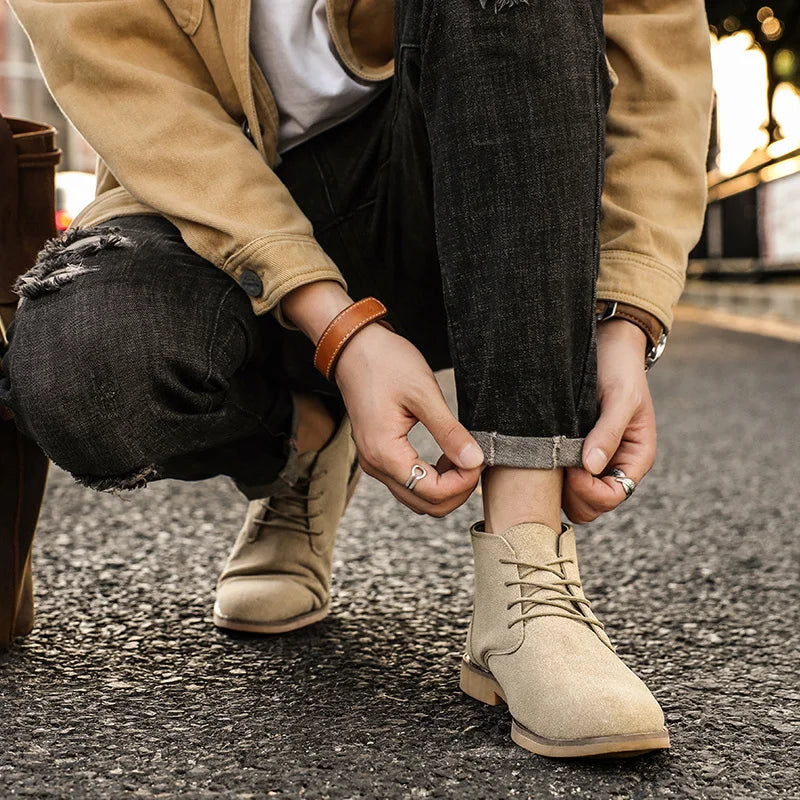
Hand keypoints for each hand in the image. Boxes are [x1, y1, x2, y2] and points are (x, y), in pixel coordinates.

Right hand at [335, 322, 484, 516]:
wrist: (354, 347)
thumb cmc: (386, 363)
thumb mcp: (424, 394)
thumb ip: (449, 432)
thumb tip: (474, 461)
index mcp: (385, 453)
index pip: (432, 493)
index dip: (463, 483)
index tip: (479, 459)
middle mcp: (376, 465)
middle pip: (425, 505)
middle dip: (457, 490)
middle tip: (475, 460)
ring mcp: (374, 462)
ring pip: (417, 497)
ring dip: (446, 486)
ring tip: (462, 456)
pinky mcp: (378, 454)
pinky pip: (409, 482)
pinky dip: (433, 478)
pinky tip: (447, 455)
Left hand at [562, 319, 656, 523]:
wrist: (607, 345)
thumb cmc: (620, 369)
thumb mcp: (620, 398)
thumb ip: (608, 432)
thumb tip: (592, 467)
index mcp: (635, 458)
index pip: (613, 496)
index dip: (590, 490)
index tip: (572, 468)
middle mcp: (615, 465)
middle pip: (592, 505)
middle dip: (573, 493)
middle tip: (555, 465)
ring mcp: (593, 461)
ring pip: (573, 496)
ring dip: (559, 486)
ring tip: (546, 458)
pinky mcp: (572, 451)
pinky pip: (561, 477)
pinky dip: (550, 474)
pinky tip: (540, 454)